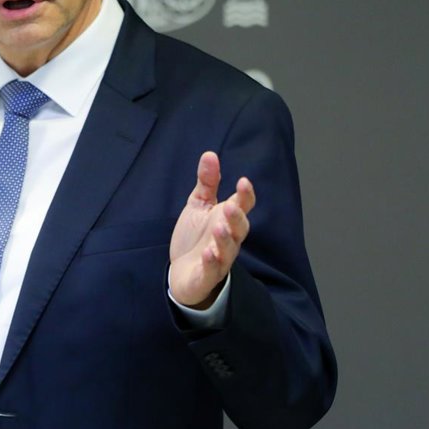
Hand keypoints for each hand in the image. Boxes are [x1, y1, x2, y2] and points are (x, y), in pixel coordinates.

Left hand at [168, 151, 254, 308]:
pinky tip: (207, 253)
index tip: (243, 181)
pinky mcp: (207, 275)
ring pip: (228, 249)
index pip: (243, 206)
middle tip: (230, 206)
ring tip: (219, 227)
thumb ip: (207, 183)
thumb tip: (210, 154)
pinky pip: (213, 269)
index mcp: (228, 219)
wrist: (182, 272)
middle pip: (240, 228)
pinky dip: (212, 262)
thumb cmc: (195, 237)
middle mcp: (229, 239)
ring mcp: (220, 258)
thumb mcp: (199, 206)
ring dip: (225, 239)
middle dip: (236, 217)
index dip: (246, 195)